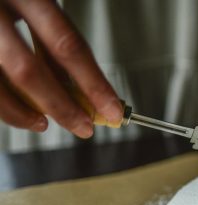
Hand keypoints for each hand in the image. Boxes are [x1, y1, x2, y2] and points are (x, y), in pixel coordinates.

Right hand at [0, 0, 121, 137]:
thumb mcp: (36, 5)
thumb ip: (54, 42)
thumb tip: (80, 90)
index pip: (67, 45)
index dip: (93, 83)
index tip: (113, 109)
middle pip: (27, 70)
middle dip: (61, 107)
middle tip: (84, 127)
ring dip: (21, 113)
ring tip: (42, 124)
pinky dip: (3, 104)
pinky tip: (16, 109)